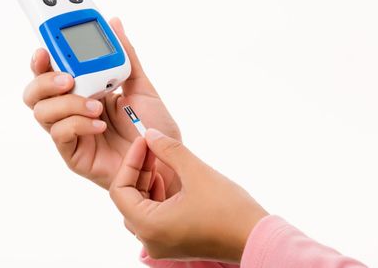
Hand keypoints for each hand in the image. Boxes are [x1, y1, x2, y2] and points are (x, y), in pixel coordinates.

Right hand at [23, 18, 180, 195]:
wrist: (165, 160)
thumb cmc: (153, 127)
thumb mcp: (141, 86)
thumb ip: (126, 55)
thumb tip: (115, 23)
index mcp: (83, 91)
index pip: (51, 72)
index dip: (41, 59)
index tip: (45, 48)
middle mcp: (71, 110)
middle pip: (35, 92)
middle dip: (44, 80)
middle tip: (68, 78)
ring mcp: (70, 132)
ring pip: (41, 112)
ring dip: (66, 104)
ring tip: (95, 106)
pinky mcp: (73, 154)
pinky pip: (60, 135)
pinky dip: (77, 124)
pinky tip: (99, 125)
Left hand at [109, 129, 267, 262]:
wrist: (257, 239)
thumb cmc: (229, 210)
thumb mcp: (196, 172)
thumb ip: (169, 150)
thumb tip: (150, 134)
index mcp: (150, 226)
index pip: (120, 191)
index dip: (130, 162)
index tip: (143, 142)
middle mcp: (150, 240)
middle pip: (127, 200)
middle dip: (137, 170)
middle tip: (151, 147)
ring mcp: (161, 244)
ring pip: (138, 208)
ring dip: (145, 182)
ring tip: (159, 161)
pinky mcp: (173, 243)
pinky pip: (152, 217)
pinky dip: (155, 196)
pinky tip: (168, 180)